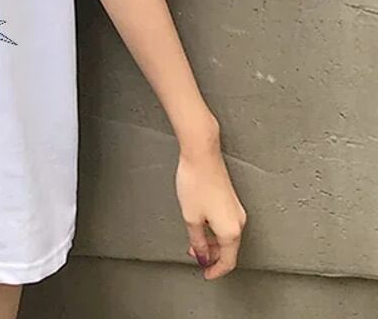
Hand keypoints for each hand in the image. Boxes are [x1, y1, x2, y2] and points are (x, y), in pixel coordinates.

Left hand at [176, 142, 247, 279]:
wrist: (202, 154)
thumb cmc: (196, 182)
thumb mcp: (191, 218)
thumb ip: (197, 241)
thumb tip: (203, 256)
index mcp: (230, 231)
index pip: (228, 261)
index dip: (216, 271)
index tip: (206, 275)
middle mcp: (238, 221)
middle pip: (228, 249)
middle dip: (212, 256)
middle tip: (196, 256)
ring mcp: (236, 209)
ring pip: (227, 236)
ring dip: (212, 242)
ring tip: (194, 240)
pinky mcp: (231, 199)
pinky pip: (226, 223)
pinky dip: (215, 230)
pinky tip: (201, 225)